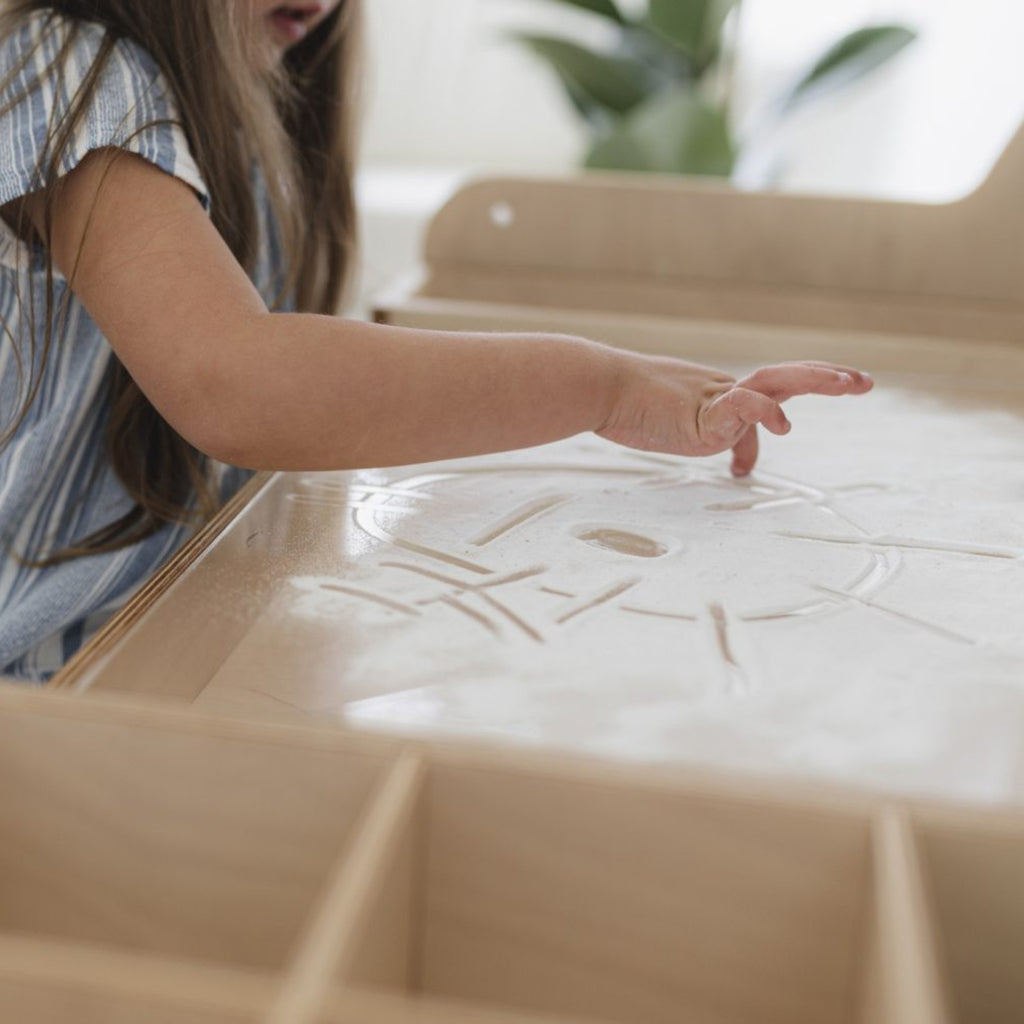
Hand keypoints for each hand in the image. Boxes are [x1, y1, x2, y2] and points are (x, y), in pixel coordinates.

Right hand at [596, 355, 873, 476]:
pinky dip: (766, 414)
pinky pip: (743, 407)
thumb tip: (735, 464)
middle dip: (825, 378)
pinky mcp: (703, 412)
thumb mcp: (673, 425)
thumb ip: (705, 435)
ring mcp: (715, 399)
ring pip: (775, 382)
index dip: (794, 397)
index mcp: (717, 395)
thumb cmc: (626, 406)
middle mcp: (723, 391)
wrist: (598, 387)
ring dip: (815, 380)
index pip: (766, 395)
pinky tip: (784, 427)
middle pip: (784, 377)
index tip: (821, 404)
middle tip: (863, 381)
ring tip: (850, 383)